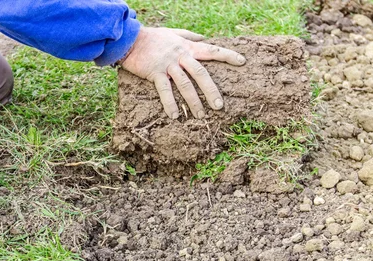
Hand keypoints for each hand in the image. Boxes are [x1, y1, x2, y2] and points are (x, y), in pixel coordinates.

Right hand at [120, 27, 245, 118]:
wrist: (130, 39)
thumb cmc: (152, 37)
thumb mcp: (173, 33)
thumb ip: (190, 36)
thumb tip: (204, 37)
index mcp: (187, 47)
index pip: (212, 50)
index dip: (228, 55)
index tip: (242, 62)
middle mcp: (180, 56)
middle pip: (201, 73)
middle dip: (211, 90)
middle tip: (219, 107)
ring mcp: (168, 65)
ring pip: (185, 85)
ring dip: (193, 102)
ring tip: (200, 116)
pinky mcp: (155, 73)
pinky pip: (164, 90)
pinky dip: (170, 103)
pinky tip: (174, 116)